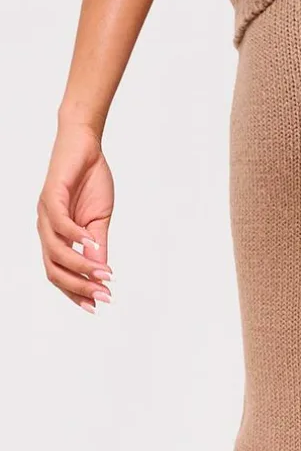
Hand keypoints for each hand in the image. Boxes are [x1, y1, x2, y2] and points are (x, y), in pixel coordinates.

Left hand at [37, 122, 114, 313]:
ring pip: (56, 252)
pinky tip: (93, 243)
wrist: (85, 145)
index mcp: (56, 238)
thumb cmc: (91, 181)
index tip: (98, 306)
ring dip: (81, 267)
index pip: (59, 274)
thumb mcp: (100, 222)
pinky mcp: (50, 196)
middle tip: (104, 297)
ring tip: (105, 275)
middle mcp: (46, 229)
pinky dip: (77, 237)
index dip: (76, 293)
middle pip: (54, 270)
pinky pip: (60, 224)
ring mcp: (45, 214)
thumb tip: (103, 274)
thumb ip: (99, 247)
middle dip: (79, 287)